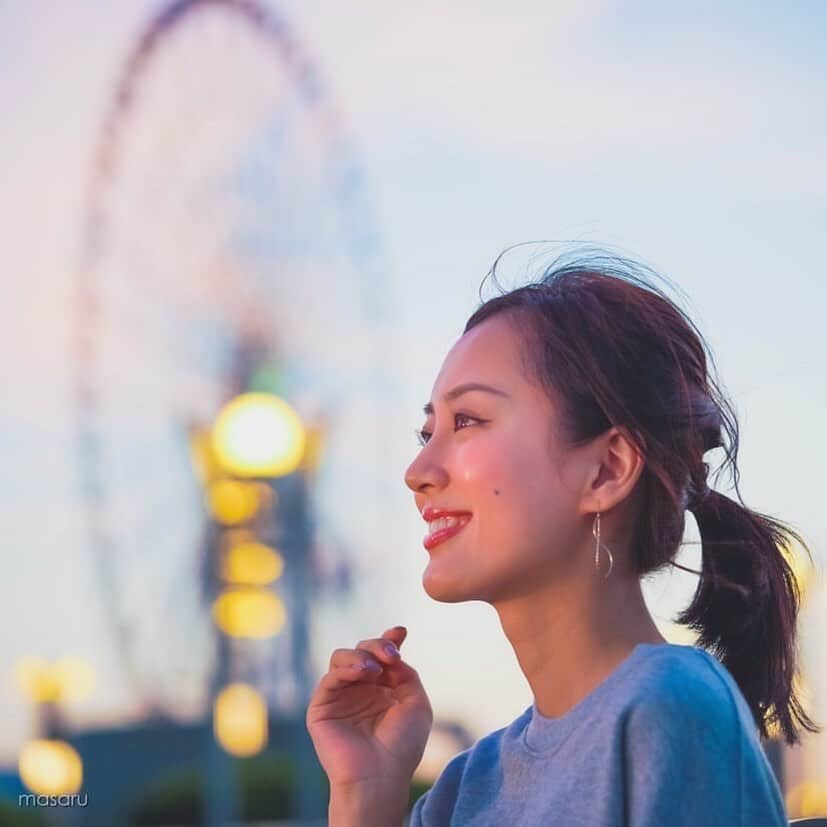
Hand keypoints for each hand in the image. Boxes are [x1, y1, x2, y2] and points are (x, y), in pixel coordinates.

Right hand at [306, 626, 433, 788]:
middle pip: (362, 651)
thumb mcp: (415, 703)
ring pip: (341, 658)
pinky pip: (329, 678)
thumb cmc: (402, 745)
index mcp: (382, 688)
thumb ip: (405, 673)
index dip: (389, 639)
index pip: (381, 655)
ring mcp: (340, 697)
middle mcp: (359, 689)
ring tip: (375, 670)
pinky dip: (347, 669)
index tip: (400, 632)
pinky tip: (365, 674)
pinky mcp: (322, 707)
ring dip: (361, 656)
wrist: (381, 775)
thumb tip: (391, 653)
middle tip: (391, 654)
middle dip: (377, 645)